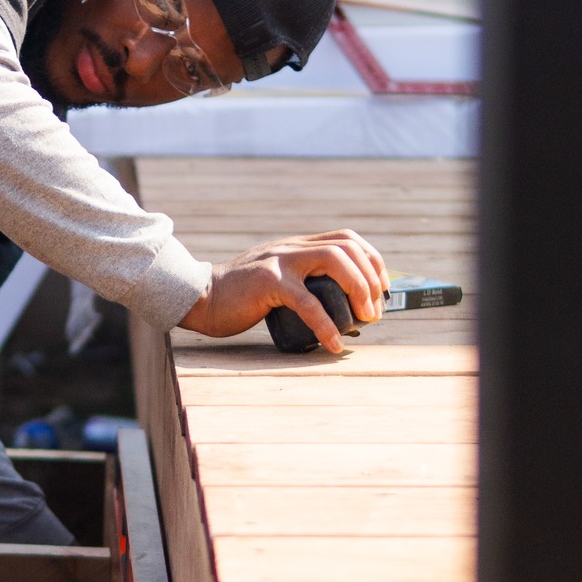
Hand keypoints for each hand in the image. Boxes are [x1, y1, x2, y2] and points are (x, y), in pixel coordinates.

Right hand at [178, 231, 389, 353]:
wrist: (201, 298)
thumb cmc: (240, 297)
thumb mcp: (275, 277)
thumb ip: (298, 277)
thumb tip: (334, 301)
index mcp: (297, 246)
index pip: (346, 239)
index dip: (372, 260)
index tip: (381, 289)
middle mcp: (292, 248)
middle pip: (347, 247)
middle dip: (371, 278)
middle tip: (375, 311)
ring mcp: (280, 262)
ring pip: (335, 261)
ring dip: (358, 290)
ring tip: (364, 319)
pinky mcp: (268, 282)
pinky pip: (307, 301)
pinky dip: (326, 324)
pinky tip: (333, 342)